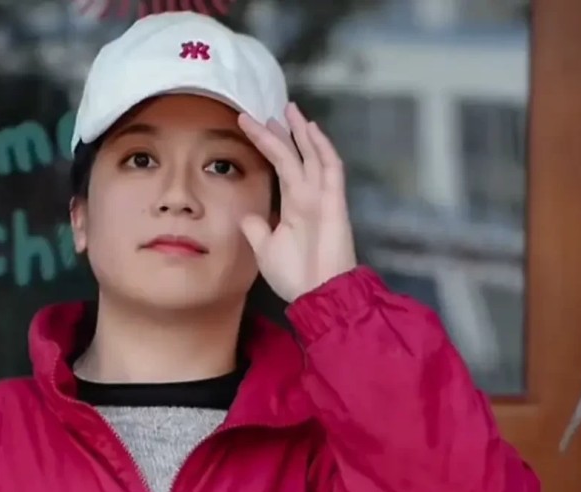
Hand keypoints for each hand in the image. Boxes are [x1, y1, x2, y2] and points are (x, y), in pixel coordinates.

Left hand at [237, 102, 356, 302]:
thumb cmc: (295, 276)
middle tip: (265, 111)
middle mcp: (308, 197)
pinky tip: (311, 129)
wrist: (317, 293)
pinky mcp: (334, 202)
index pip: (279, 167)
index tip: (246, 126)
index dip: (265, 145)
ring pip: (311, 156)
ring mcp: (322, 197)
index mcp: (293, 206)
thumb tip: (246, 215)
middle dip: (280, 133)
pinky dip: (322, 148)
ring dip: (301, 132)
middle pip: (294, 156)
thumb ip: (257, 230)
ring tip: (288, 109)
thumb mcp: (265, 250)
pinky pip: (330, 168)